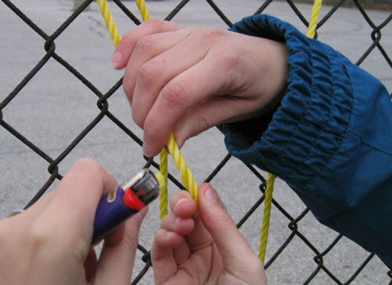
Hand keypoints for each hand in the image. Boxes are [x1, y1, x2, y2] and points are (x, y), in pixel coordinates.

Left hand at [0, 159, 145, 284]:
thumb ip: (124, 248)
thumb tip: (133, 212)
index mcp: (51, 240)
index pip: (87, 174)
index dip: (110, 190)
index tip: (115, 220)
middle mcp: (12, 228)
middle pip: (66, 193)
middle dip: (87, 218)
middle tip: (90, 262)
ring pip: (42, 211)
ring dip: (60, 232)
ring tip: (60, 278)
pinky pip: (17, 228)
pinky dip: (34, 243)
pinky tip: (35, 281)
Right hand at [112, 19, 287, 156]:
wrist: (273, 59)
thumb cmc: (258, 86)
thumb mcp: (237, 113)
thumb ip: (200, 122)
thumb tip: (168, 141)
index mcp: (225, 63)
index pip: (177, 94)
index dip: (157, 125)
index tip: (152, 148)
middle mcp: (203, 40)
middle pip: (153, 74)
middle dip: (142, 112)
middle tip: (150, 135)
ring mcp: (189, 31)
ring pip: (143, 53)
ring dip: (132, 88)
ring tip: (142, 112)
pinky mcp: (178, 29)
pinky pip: (145, 32)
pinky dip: (126, 48)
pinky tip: (118, 67)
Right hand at [151, 183, 274, 284]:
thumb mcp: (245, 266)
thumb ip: (224, 228)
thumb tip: (208, 191)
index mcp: (227, 250)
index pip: (209, 216)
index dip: (200, 200)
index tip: (194, 191)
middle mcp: (204, 257)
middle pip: (188, 221)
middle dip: (183, 207)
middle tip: (184, 207)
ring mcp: (183, 270)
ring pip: (170, 234)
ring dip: (171, 222)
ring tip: (178, 225)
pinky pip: (158, 255)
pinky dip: (160, 240)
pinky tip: (168, 236)